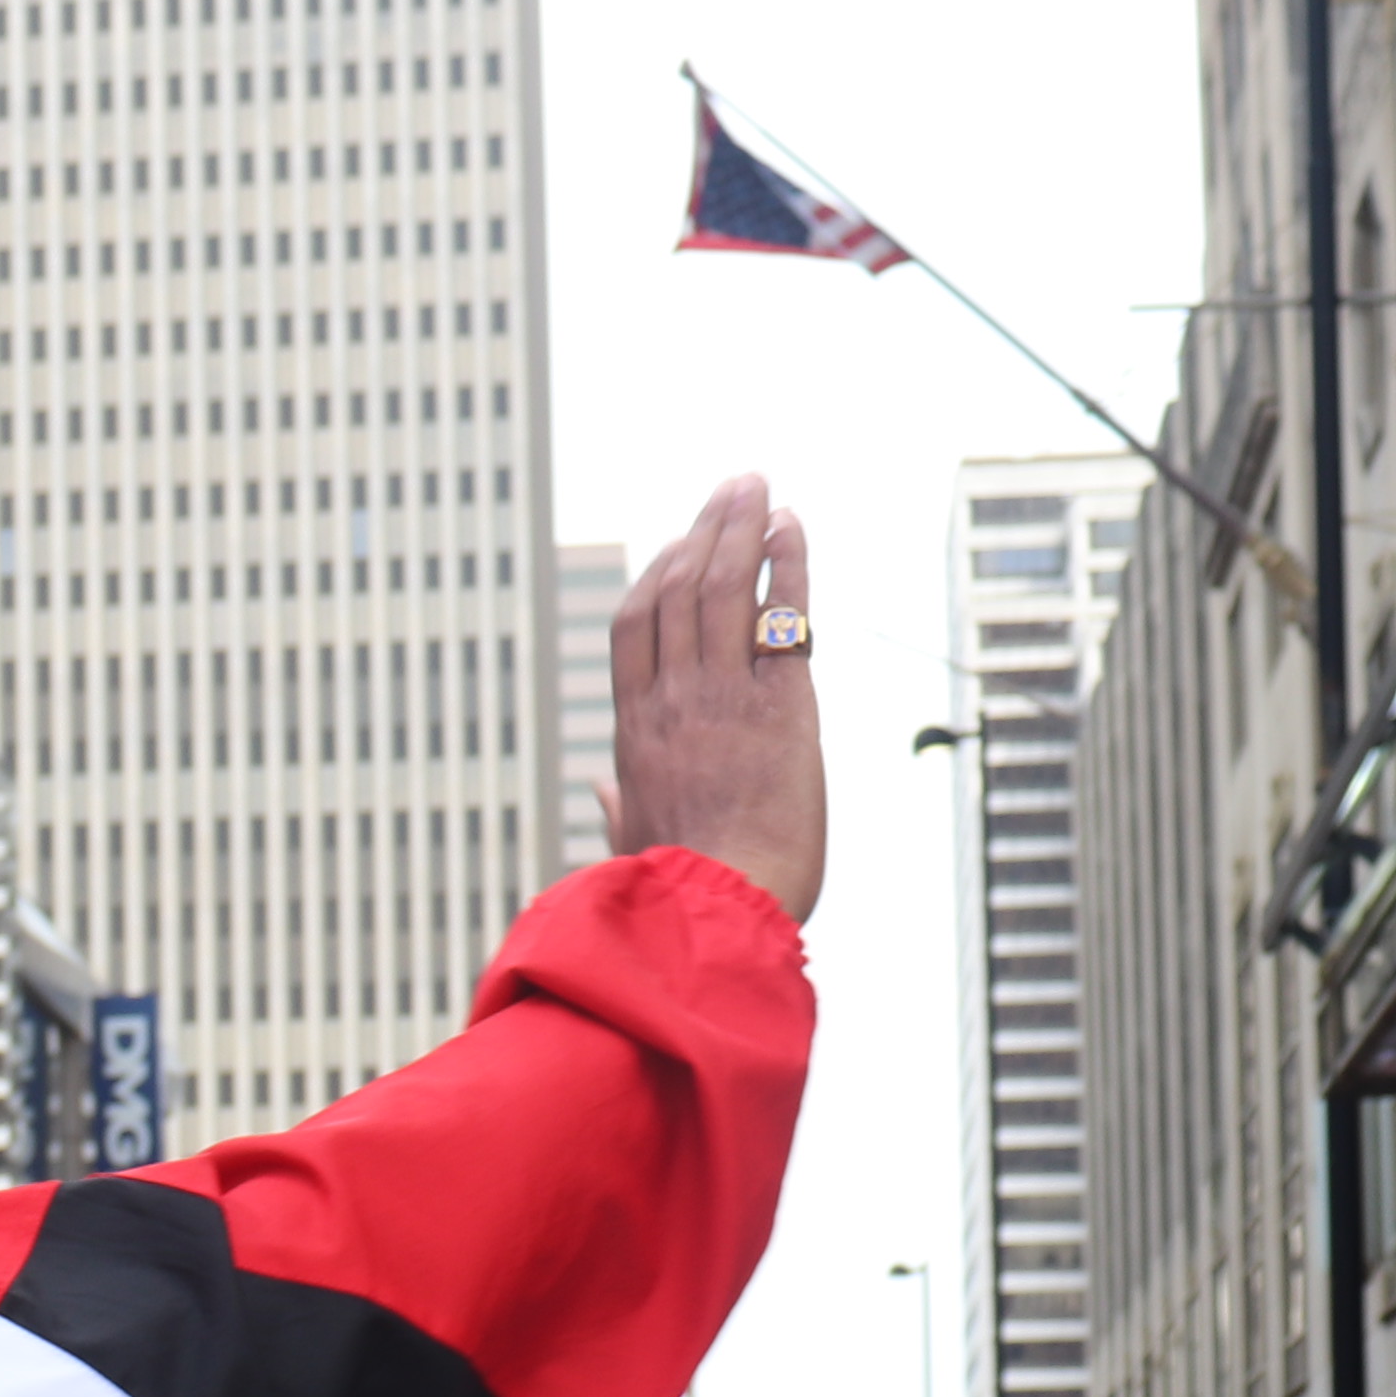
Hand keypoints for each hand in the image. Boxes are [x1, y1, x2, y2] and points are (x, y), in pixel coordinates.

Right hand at [601, 473, 826, 917]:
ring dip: (742, 528)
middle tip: (732, 489)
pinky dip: (787, 566)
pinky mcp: (780, 705)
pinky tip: (792, 528)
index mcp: (634, 730)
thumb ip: (618, 808)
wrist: (718, 909)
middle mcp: (672, 700)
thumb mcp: (634, 842)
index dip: (657, 573)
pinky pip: (781, 617)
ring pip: (723, 587)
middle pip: (678, 588)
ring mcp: (722, 697)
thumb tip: (602, 795)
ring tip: (758, 487)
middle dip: (706, 530)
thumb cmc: (676, 891)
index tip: (680, 542)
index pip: (634, 625)